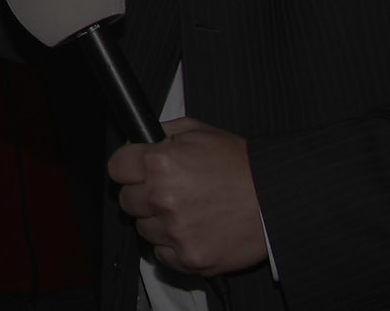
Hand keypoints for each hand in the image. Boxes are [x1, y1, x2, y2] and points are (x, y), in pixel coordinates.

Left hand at [108, 117, 266, 278]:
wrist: (273, 198)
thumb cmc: (239, 164)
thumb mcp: (199, 131)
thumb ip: (163, 132)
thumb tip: (138, 141)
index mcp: (161, 163)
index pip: (116, 168)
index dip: (127, 166)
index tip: (134, 169)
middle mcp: (163, 198)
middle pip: (126, 200)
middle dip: (142, 192)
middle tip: (166, 188)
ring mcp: (175, 232)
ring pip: (143, 229)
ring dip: (157, 220)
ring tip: (186, 208)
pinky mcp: (188, 258)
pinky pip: (161, 254)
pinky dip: (172, 244)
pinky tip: (192, 228)